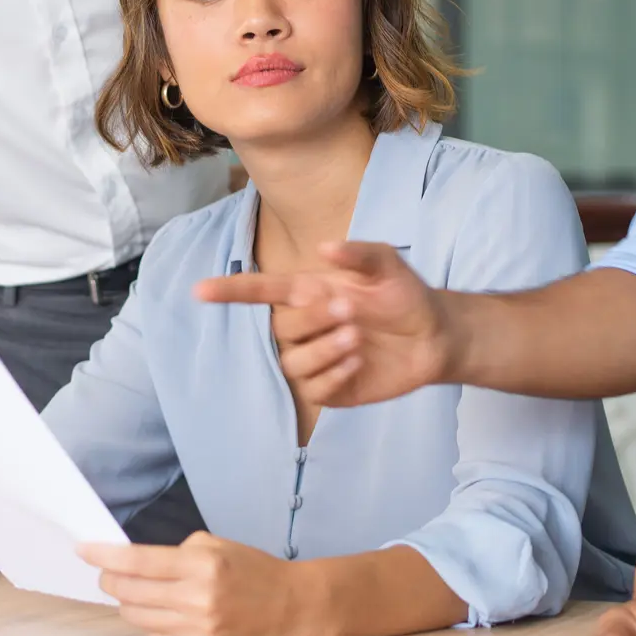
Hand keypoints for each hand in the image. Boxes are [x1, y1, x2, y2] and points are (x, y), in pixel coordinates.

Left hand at [80, 532, 314, 635]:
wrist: (293, 608)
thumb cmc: (254, 570)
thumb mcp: (217, 545)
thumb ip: (177, 552)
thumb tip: (134, 561)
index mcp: (201, 565)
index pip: (137, 561)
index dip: (103, 555)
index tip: (83, 549)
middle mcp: (197, 599)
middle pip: (130, 592)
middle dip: (110, 580)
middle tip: (107, 573)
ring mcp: (199, 631)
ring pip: (138, 618)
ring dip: (129, 603)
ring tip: (136, 594)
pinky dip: (152, 625)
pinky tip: (162, 614)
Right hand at [193, 239, 450, 406]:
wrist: (436, 335)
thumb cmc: (405, 294)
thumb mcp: (389, 264)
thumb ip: (359, 253)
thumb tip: (325, 247)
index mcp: (309, 292)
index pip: (260, 292)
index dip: (230, 291)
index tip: (199, 291)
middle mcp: (307, 325)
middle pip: (281, 328)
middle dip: (311, 319)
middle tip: (351, 311)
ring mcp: (317, 358)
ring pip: (292, 362)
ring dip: (321, 350)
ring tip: (357, 339)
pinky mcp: (333, 388)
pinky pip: (313, 388)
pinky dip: (331, 375)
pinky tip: (357, 363)